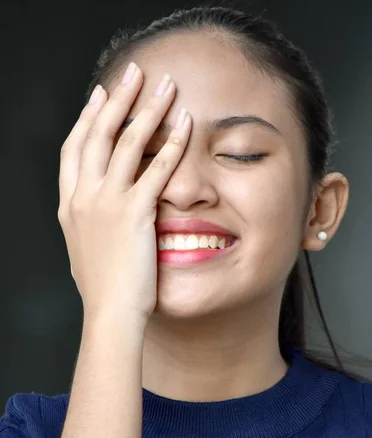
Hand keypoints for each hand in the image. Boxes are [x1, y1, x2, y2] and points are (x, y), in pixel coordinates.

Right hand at [58, 64, 190, 324]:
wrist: (109, 314)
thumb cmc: (103, 291)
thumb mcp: (86, 251)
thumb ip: (90, 226)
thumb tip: (97, 219)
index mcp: (69, 206)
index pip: (74, 150)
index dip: (87, 120)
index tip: (99, 97)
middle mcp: (83, 197)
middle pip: (97, 134)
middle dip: (116, 99)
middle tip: (132, 73)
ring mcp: (106, 203)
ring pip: (126, 142)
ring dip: (147, 108)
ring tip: (164, 84)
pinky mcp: (134, 213)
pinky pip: (156, 169)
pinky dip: (172, 143)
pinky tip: (185, 124)